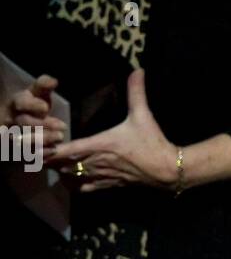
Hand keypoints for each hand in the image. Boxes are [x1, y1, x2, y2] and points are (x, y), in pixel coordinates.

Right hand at [1, 74, 66, 148]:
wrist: (19, 123)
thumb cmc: (33, 106)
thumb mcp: (37, 93)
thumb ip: (44, 85)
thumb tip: (53, 81)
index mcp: (16, 103)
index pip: (20, 103)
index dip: (31, 105)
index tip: (45, 107)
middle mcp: (11, 120)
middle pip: (24, 123)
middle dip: (43, 124)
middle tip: (63, 126)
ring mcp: (13, 136)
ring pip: (25, 140)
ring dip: (44, 139)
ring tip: (60, 137)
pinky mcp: (19, 150)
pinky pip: (28, 154)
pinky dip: (42, 153)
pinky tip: (54, 150)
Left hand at [47, 69, 176, 192]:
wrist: (166, 169)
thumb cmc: (152, 142)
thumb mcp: (143, 115)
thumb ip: (136, 92)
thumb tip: (138, 69)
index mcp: (101, 144)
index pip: (68, 150)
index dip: (50, 149)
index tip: (37, 145)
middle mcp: (97, 162)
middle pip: (63, 165)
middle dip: (49, 160)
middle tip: (37, 152)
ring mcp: (102, 175)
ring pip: (71, 178)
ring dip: (59, 172)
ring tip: (50, 163)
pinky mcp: (109, 184)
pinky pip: (84, 188)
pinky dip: (72, 185)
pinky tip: (69, 179)